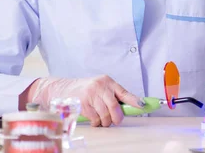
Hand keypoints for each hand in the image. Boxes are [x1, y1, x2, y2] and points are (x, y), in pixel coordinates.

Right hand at [24, 75, 144, 126]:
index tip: (142, 105)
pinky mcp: (82, 104)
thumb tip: (130, 106)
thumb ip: (112, 95)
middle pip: (115, 107)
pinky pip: (95, 119)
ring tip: (102, 120)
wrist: (62, 89)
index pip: (124, 92)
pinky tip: (93, 118)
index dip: (134, 100)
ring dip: (105, 122)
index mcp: (107, 81)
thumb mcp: (100, 88)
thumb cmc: (85, 90)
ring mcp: (90, 95)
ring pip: (105, 115)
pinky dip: (96, 122)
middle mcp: (100, 86)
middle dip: (117, 118)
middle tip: (116, 121)